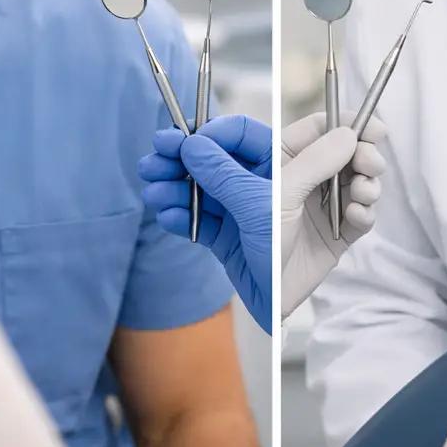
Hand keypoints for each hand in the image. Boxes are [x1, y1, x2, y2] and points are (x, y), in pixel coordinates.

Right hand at [139, 115, 272, 333]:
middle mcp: (264, 183)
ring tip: (155, 191)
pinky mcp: (226, 236)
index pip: (245, 134)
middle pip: (217, 157)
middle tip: (154, 158)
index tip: (185, 139)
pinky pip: (198, 218)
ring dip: (174, 186)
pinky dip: (179, 215)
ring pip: (202, 186)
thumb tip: (199, 141)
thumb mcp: (270, 205)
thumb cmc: (293, 258)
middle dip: (183, 158)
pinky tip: (167, 215)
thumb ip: (231, 172)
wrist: (284, 314)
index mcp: (285, 165)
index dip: (215, 132)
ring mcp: (243, 209)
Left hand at [280, 112, 385, 318]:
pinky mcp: (336, 233)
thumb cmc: (253, 253)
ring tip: (362, 192)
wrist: (266, 306)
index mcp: (273, 163)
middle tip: (371, 160)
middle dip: (360, 151)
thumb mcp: (269, 200)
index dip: (338, 121)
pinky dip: (365, 211)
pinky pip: (361, 214)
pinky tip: (357, 216)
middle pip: (339, 149)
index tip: (366, 125)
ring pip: (355, 177)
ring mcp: (318, 206)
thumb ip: (307, 162)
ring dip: (367, 181)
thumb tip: (343, 131)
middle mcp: (298, 180)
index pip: (310, 128)